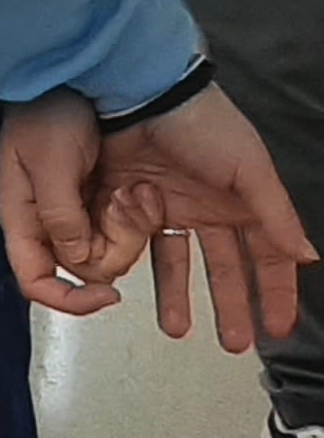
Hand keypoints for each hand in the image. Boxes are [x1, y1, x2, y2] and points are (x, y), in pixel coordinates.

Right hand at [0, 92, 129, 313]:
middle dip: (113, 247)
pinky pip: (129, 230)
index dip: (70, 300)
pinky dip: (142, 217)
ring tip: (135, 191)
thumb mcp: (50, 163)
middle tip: (123, 207)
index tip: (109, 295)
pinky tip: (143, 190)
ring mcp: (79, 210)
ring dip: (132, 229)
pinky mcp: (105, 198)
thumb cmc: (48, 108)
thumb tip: (78, 261)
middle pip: (83, 268)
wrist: (78, 73)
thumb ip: (61, 216)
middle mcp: (50, 220)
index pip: (37, 281)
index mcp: (24, 217)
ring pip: (112, 250)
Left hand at [94, 84, 312, 352]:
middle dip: (231, 306)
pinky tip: (138, 294)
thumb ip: (276, 216)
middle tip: (234, 343)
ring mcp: (169, 208)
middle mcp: (209, 210)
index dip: (276, 292)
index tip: (279, 327)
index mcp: (243, 203)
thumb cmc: (204, 125)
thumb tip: (308, 258)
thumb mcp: (249, 170)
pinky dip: (141, 272)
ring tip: (179, 332)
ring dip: (180, 298)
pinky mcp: (130, 206)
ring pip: (179, 265)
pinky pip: (137, 247)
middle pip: (225, 269)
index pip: (268, 258)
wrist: (141, 94)